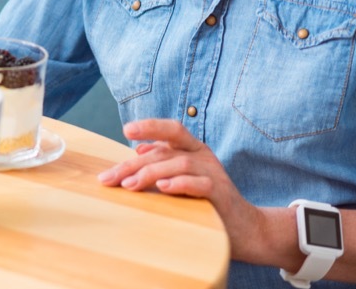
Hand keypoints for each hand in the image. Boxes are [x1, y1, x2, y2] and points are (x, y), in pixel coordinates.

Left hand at [96, 118, 262, 259]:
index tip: (126, 130)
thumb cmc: (207, 202)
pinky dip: (180, 184)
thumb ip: (163, 163)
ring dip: (150, 174)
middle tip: (109, 178)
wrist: (246, 229)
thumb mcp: (182, 178)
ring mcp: (214, 172)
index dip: (150, 126)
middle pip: (164, 152)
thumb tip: (138, 150)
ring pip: (179, 164)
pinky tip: (163, 188)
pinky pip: (200, 184)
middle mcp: (203, 155)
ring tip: (129, 186)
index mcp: (192, 148)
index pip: (171, 129)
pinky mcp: (221, 193)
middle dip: (133, 164)